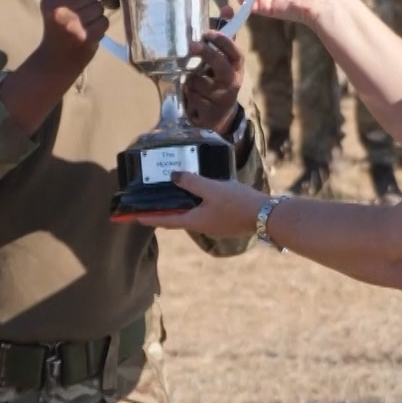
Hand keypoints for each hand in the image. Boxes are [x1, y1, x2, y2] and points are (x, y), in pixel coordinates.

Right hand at [35, 0, 108, 74]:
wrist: (55, 60)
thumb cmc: (59, 27)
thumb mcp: (60, 3)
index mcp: (50, 0)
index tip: (70, 6)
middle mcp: (59, 10)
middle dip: (89, 5)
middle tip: (78, 18)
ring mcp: (72, 24)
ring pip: (99, 7)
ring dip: (96, 16)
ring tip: (83, 26)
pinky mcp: (85, 36)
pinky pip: (104, 21)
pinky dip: (100, 27)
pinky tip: (89, 33)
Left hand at [133, 172, 266, 236]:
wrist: (265, 216)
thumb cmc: (237, 203)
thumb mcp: (212, 189)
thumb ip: (192, 182)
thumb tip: (174, 176)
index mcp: (195, 220)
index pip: (167, 220)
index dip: (151, 218)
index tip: (136, 217)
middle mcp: (202, 226)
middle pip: (178, 219)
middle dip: (164, 213)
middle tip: (151, 205)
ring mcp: (214, 226)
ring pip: (191, 217)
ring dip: (180, 209)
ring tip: (172, 197)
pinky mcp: (224, 222)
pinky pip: (203, 214)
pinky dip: (195, 206)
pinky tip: (198, 196)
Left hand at [182, 30, 243, 133]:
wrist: (220, 117)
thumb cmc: (220, 82)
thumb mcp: (225, 61)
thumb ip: (224, 36)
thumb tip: (227, 8)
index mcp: (236, 68)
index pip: (235, 52)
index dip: (224, 41)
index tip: (209, 31)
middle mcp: (231, 82)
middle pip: (220, 65)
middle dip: (207, 54)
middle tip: (193, 45)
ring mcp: (221, 98)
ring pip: (198, 81)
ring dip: (190, 80)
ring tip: (192, 83)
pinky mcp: (210, 112)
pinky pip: (192, 97)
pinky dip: (187, 95)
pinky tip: (191, 97)